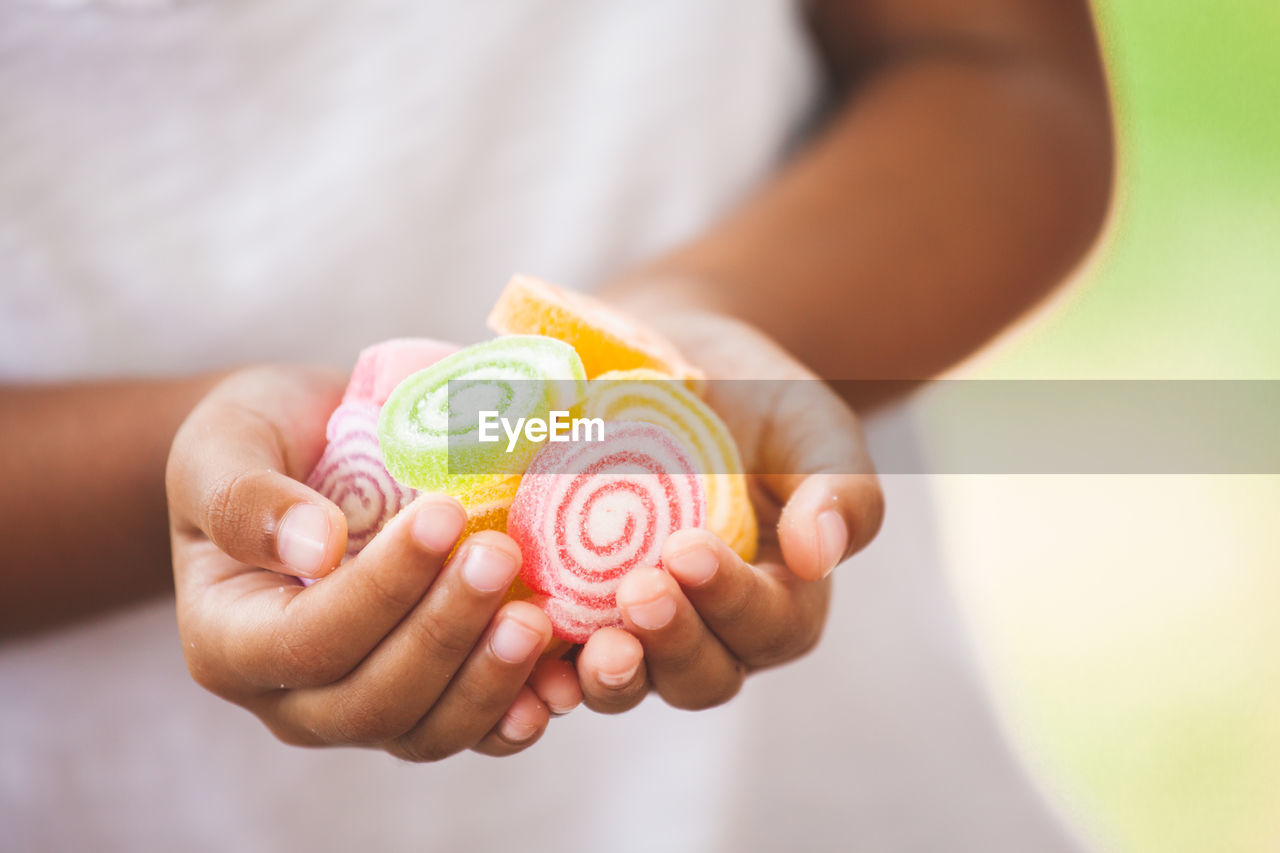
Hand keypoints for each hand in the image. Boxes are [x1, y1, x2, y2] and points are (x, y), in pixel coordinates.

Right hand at [166, 366, 580, 760]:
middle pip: (372, 702)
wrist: (309, 450)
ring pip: (428, 731)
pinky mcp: (427, 697)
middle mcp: (293, 696)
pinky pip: (473, 729)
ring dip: (489, 682)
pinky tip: (561, 680)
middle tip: (501, 556)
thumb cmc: (257, 440)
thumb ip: (246, 498)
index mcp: (229, 640)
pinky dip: (518, 710)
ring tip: (537, 619)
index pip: (307, 641)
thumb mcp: (221, 446)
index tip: (444, 515)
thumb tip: (317, 547)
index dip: (381, 589)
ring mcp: (363, 705)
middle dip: (444, 633)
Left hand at [573, 311, 883, 711]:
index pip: (767, 626)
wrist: (673, 364)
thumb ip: (841, 488)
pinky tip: (518, 644)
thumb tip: (823, 554)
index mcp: (780, 601)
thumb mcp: (812, 429)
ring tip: (584, 646)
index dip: (731, 601)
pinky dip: (539, 668)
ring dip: (609, 674)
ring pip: (629, 682)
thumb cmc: (757, 400)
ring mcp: (636, 629)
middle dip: (671, 644)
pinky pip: (557, 659)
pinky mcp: (572, 612)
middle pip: (700, 675)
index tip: (688, 549)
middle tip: (639, 592)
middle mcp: (710, 631)